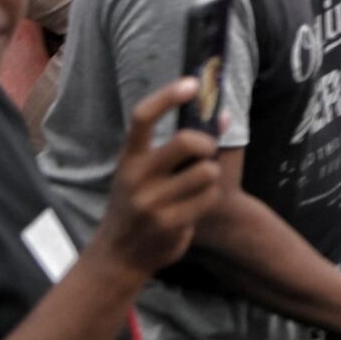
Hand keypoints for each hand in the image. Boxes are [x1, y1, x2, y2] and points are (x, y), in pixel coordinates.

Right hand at [92, 79, 223, 282]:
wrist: (118, 256)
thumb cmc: (137, 206)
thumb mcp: (142, 174)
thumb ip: (176, 148)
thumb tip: (223, 116)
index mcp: (128, 159)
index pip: (143, 118)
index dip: (168, 97)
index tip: (192, 83)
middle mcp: (136, 177)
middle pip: (185, 141)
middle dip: (205, 142)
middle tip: (205, 151)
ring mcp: (152, 201)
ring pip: (206, 171)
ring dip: (211, 175)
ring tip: (198, 185)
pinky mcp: (169, 223)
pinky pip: (209, 197)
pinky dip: (210, 197)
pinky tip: (195, 206)